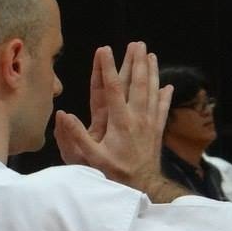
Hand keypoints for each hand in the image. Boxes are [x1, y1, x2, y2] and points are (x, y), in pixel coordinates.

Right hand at [53, 43, 171, 192]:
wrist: (143, 186)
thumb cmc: (114, 173)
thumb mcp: (90, 158)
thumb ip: (76, 136)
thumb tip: (63, 115)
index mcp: (119, 122)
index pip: (111, 89)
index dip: (107, 68)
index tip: (105, 49)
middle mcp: (137, 118)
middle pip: (137, 84)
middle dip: (136, 62)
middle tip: (136, 43)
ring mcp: (149, 123)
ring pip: (152, 92)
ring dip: (151, 72)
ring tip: (151, 55)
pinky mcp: (157, 131)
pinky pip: (162, 110)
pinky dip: (165, 97)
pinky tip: (168, 86)